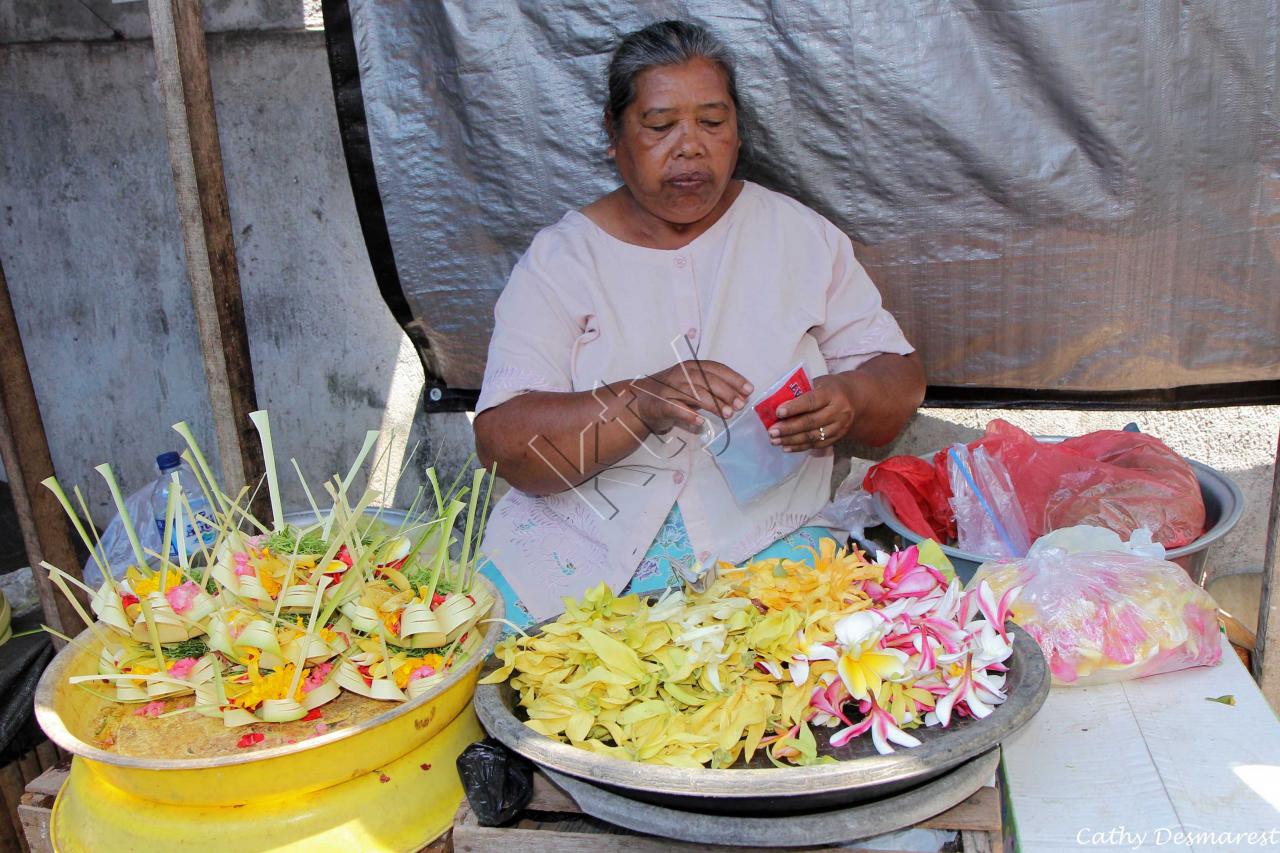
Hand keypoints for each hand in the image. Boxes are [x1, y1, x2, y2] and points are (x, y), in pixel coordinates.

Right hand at [630, 360, 753, 434]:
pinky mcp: (660, 404)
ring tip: (728, 414)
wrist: (641, 400)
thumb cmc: (673, 393)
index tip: (749, 390)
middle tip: (740, 406)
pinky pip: (675, 408)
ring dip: (713, 404)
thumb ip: (714, 389)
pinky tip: (701, 422)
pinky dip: (688, 415)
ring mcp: (669, 389)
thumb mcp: (694, 386)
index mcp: (692, 367)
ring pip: (694, 393)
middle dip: (727, 393)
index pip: (716, 369)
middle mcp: (681, 374)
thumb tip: (741, 397)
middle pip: (707, 381)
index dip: (734, 379)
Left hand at [769, 375, 855, 450]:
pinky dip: (800, 447)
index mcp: (832, 393)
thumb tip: (776, 404)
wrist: (856, 399)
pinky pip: (817, 444)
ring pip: (813, 436)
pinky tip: (786, 447)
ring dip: (792, 440)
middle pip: (811, 422)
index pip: (811, 401)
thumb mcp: (818, 383)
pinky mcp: (838, 437)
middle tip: (772, 431)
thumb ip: (801, 392)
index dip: (794, 407)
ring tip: (775, 441)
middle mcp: (838, 411)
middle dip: (789, 428)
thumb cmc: (830, 388)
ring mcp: (840, 426)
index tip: (778, 413)